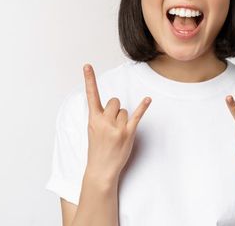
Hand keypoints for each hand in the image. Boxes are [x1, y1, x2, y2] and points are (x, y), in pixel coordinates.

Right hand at [82, 63, 151, 179]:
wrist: (101, 169)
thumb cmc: (97, 149)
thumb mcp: (92, 130)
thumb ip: (100, 116)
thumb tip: (113, 106)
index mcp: (93, 119)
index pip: (91, 95)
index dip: (89, 79)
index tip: (87, 65)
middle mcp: (104, 121)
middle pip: (114, 101)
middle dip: (115, 110)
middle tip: (111, 125)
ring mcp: (116, 127)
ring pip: (124, 110)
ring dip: (123, 119)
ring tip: (117, 134)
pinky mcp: (128, 133)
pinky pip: (137, 115)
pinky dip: (143, 107)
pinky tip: (148, 99)